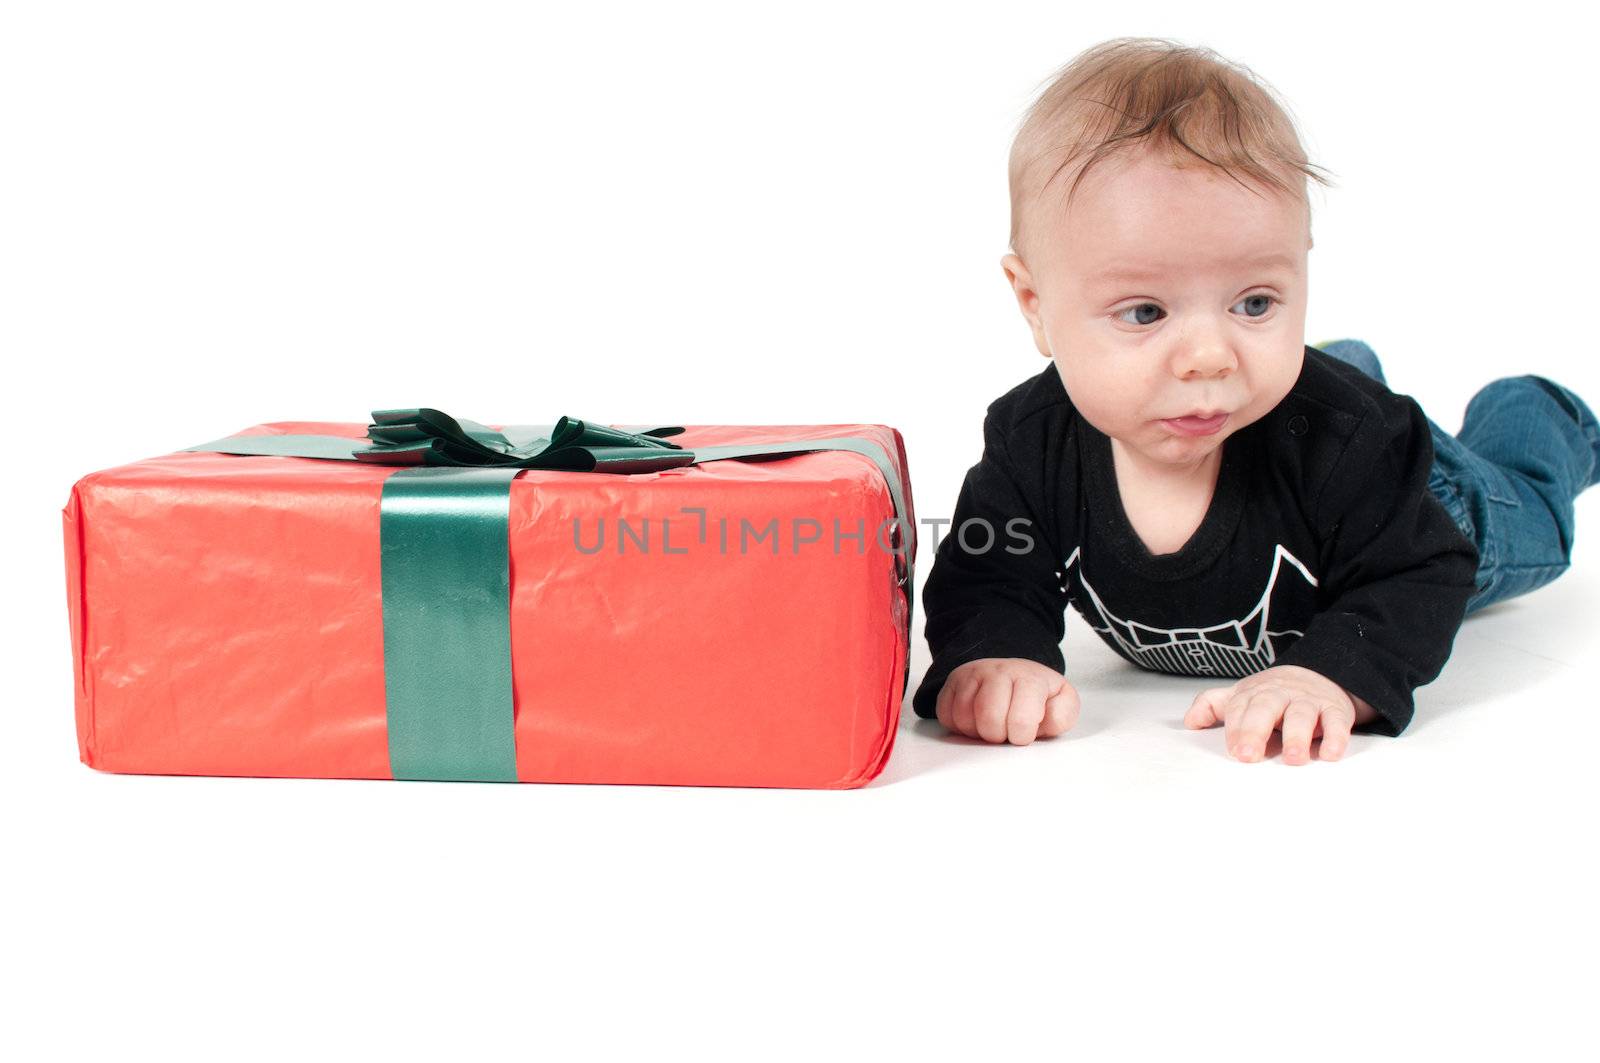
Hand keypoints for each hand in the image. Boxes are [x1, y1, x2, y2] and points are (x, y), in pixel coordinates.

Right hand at [934, 658, 1079, 744]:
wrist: (1014, 675)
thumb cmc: (1037, 697)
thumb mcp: (1062, 703)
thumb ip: (1062, 715)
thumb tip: (1045, 720)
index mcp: (1030, 678)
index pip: (1021, 719)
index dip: (1021, 736)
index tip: (1025, 733)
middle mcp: (999, 670)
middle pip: (988, 717)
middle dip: (997, 735)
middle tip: (1006, 732)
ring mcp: (973, 673)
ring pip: (963, 716)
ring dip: (977, 731)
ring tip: (991, 725)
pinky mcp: (953, 682)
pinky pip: (945, 714)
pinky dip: (959, 726)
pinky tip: (975, 720)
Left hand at [1183, 665, 1378, 763]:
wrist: (1321, 673)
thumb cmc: (1274, 694)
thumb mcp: (1242, 695)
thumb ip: (1213, 705)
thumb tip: (1189, 722)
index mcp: (1254, 693)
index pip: (1240, 708)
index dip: (1235, 728)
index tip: (1232, 750)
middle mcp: (1280, 695)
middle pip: (1265, 708)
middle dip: (1255, 731)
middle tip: (1247, 755)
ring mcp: (1308, 701)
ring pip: (1301, 715)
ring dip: (1297, 737)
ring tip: (1292, 759)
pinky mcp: (1335, 710)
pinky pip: (1337, 722)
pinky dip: (1335, 738)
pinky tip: (1329, 754)